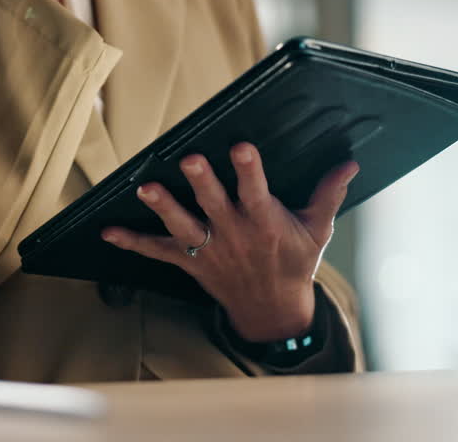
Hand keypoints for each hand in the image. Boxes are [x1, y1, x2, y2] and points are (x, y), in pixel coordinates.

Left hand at [101, 143, 359, 342]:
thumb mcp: (318, 230)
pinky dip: (132, 243)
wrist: (272, 311)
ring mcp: (209, 249)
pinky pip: (157, 252)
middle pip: (214, 205)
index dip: (249, 170)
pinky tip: (108, 230)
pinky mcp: (190, 262)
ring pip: (183, 227)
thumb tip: (349, 163)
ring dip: (164, 207)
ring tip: (146, 188)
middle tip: (191, 159)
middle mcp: (234, 235)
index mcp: (265, 223)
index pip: (257, 192)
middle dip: (202, 182)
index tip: (242, 147)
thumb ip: (329, 194)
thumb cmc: (294, 263)